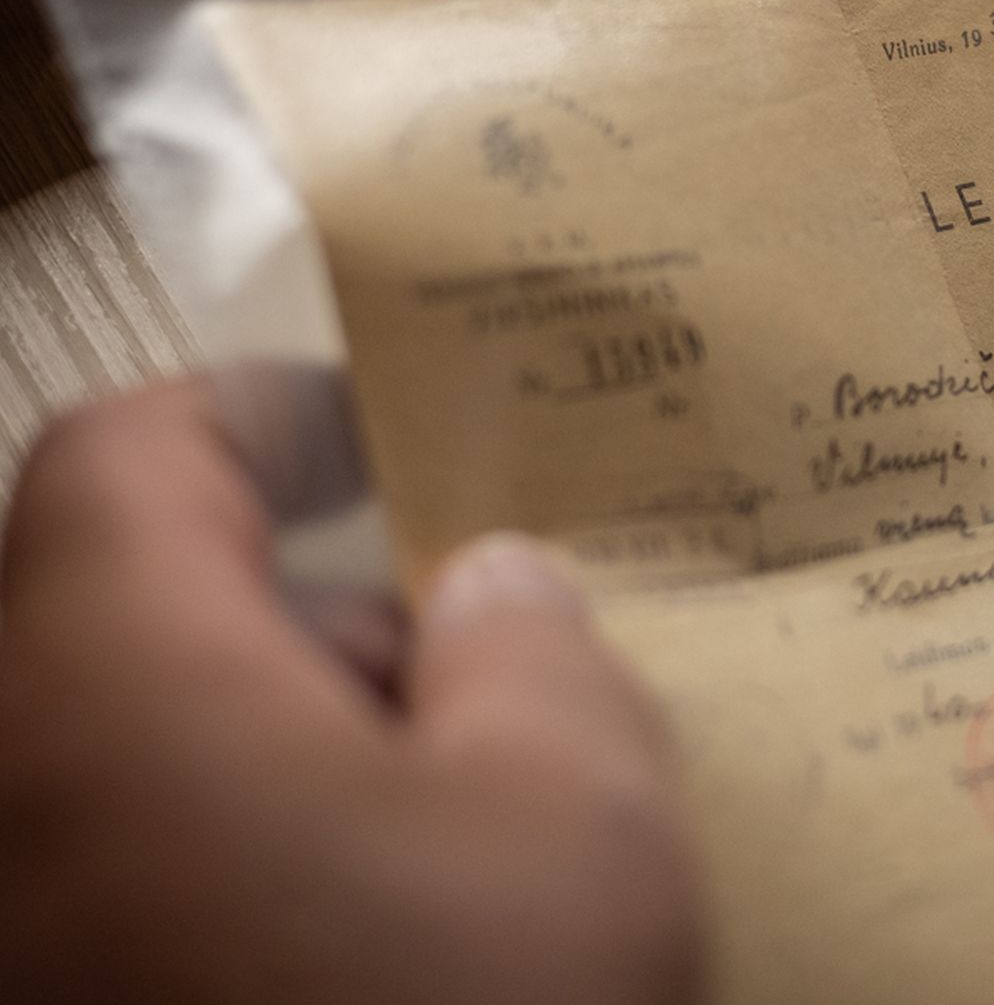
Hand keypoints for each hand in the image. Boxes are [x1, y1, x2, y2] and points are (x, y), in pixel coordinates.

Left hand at [0, 382, 702, 1003]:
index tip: (389, 436)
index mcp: (119, 697)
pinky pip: (153, 880)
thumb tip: (495, 590)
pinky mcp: (77, 994)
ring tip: (475, 823)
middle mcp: (20, 808)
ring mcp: (39, 926)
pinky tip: (406, 930)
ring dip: (307, 750)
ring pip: (153, 765)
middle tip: (484, 660)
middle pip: (141, 623)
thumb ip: (536, 649)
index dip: (266, 413)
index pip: (128, 458)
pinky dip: (265, 859)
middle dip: (328, 616)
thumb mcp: (573, 815)